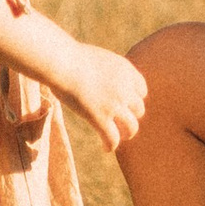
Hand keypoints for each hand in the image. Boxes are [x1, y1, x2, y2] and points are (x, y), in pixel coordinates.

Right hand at [60, 38, 147, 153]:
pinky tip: (105, 148)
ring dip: (126, 134)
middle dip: (131, 116)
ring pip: (132, 127)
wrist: (62, 62)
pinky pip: (112, 138)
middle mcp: (125, 88)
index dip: (134, 99)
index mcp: (125, 70)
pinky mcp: (100, 117)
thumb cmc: (70, 57)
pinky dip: (110, 145)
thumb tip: (98, 80)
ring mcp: (114, 104)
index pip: (142, 90)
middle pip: (139, 109)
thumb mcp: (97, 59)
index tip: (125, 105)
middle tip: (120, 122)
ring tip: (117, 137)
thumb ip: (104, 72)